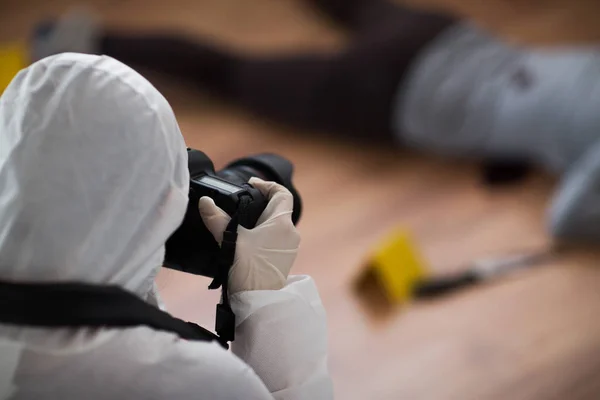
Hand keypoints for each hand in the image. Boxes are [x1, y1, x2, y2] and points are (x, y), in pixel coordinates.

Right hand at [198, 178, 299, 292]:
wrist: (258, 303)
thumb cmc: (248, 270)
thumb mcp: (230, 241)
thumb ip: (217, 219)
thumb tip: (205, 202)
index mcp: (282, 223)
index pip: (282, 194)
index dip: (267, 185)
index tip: (251, 185)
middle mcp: (291, 233)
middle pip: (278, 209)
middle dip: (260, 202)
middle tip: (240, 201)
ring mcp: (289, 248)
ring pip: (276, 224)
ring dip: (261, 219)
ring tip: (239, 220)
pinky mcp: (283, 260)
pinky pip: (275, 238)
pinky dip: (262, 233)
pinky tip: (245, 240)